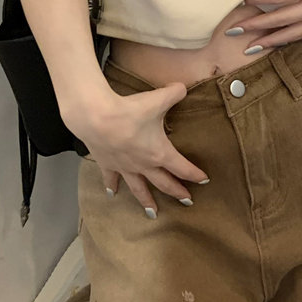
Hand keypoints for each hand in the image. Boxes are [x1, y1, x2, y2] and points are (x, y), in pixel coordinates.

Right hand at [66, 84, 208, 217]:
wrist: (96, 117)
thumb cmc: (129, 110)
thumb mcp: (158, 98)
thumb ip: (175, 92)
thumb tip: (182, 87)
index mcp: (159, 153)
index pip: (182, 167)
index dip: (194, 174)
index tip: (204, 180)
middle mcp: (143, 165)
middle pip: (164, 183)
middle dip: (177, 192)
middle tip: (187, 201)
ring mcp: (125, 167)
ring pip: (139, 188)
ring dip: (147, 201)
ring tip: (153, 213)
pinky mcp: (107, 164)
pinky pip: (111, 178)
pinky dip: (111, 186)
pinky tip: (112, 194)